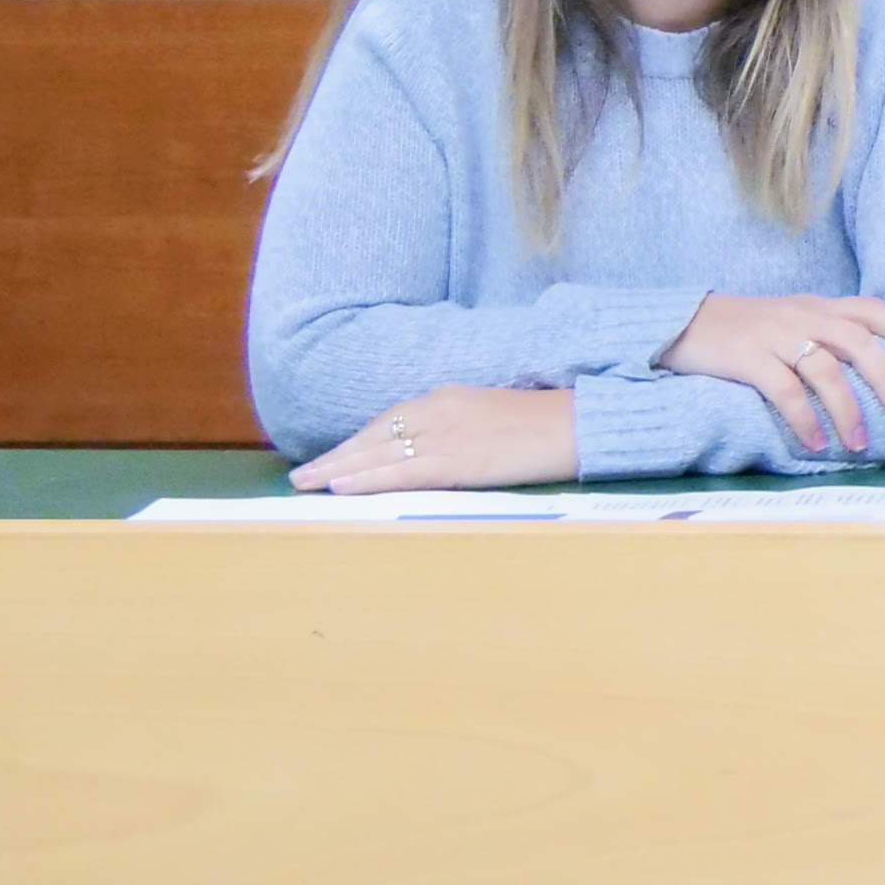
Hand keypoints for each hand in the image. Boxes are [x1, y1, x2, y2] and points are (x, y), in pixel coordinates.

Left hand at [294, 382, 575, 492]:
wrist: (583, 423)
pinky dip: (367, 479)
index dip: (358, 441)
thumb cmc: (550, 422)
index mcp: (451, 397)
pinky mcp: (457, 459)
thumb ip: (464, 426)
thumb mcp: (497, 415)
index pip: (391, 421)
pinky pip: (401, 471)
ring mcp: (447, 434)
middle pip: (375, 435)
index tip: (334, 457)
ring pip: (379, 454)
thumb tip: (442, 449)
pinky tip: (341, 487)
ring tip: (306, 484)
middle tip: (301, 476)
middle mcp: (440, 410)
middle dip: (337, 456)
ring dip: (338, 469)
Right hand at [660, 290, 884, 459]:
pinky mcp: (746, 358)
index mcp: (817, 307)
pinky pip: (784, 390)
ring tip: (860, 442)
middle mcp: (801, 316)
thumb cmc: (746, 328)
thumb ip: (825, 334)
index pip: (868, 308)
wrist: (682, 323)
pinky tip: (816, 441)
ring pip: (824, 369)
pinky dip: (804, 418)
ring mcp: (774, 336)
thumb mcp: (790, 320)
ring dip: (847, 409)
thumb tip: (872, 368)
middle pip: (856, 340)